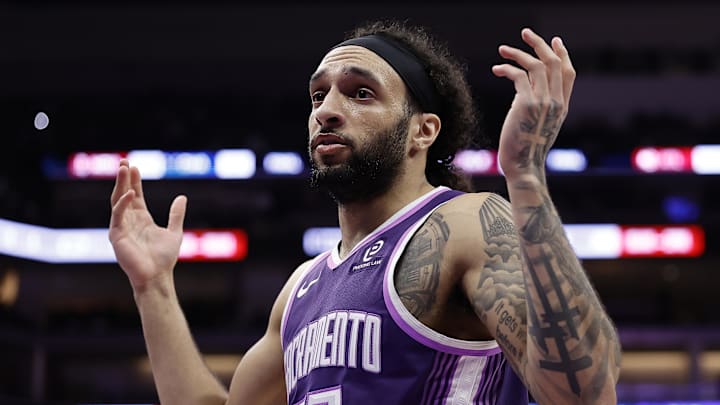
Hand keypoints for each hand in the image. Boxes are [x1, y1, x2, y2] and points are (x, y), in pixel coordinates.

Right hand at [109, 159, 186, 291]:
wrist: (157, 276)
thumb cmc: (164, 258)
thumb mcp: (174, 231)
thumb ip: (176, 214)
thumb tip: (182, 197)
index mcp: (141, 219)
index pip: (135, 196)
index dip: (134, 181)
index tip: (134, 166)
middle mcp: (129, 221)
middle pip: (124, 194)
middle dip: (123, 178)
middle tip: (124, 161)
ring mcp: (121, 227)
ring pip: (118, 200)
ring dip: (120, 184)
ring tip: (123, 168)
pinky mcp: (116, 236)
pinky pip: (118, 215)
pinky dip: (124, 203)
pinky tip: (132, 193)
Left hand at [492, 28, 575, 180]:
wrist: (523, 166)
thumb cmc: (525, 150)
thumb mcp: (538, 125)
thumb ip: (538, 105)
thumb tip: (523, 88)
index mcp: (563, 107)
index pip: (568, 73)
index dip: (562, 54)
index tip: (554, 41)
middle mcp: (556, 102)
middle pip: (554, 63)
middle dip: (540, 44)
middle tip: (525, 33)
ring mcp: (544, 102)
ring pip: (536, 65)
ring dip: (519, 53)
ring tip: (502, 50)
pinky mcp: (526, 103)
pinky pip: (519, 76)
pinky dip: (507, 68)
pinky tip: (496, 69)